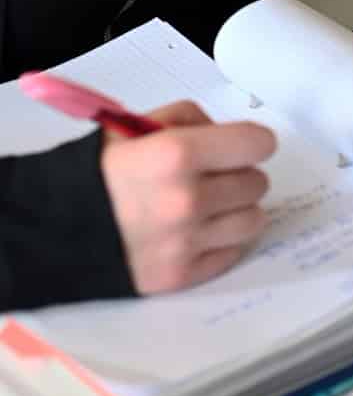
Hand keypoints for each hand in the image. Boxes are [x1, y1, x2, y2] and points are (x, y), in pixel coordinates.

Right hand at [100, 101, 276, 293]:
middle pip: (257, 183)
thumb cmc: (95, 174)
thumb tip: (228, 134)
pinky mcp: (184, 274)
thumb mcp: (131, 128)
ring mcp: (188, 242)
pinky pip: (233, 252)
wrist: (51, 229)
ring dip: (236, 211)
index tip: (238, 147)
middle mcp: (188, 200)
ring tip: (206, 207)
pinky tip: (195, 232)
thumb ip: (187, 121)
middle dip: (237, 175)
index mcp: (177, 155)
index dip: (250, 142)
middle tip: (209, 178)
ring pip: (253, 220)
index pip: (258, 144)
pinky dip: (221, 242)